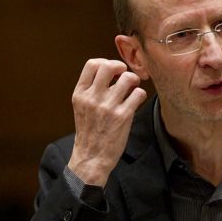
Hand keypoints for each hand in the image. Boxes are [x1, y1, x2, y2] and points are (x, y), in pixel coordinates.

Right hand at [67, 59, 146, 186]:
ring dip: (134, 81)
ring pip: (127, 78)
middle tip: (125, 75)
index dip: (106, 62)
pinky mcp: (123, 116)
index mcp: (80, 94)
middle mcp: (93, 98)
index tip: (113, 70)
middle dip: (121, 67)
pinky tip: (137, 100)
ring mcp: (108, 106)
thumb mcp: (81, 108)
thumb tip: (109, 72)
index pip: (92, 64)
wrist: (91, 158)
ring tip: (133, 88)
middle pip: (110, 66)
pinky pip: (138, 94)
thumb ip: (91, 90)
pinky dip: (140, 95)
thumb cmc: (89, 132)